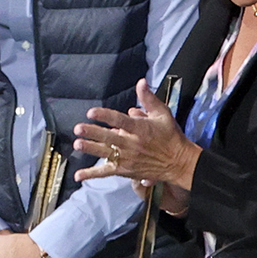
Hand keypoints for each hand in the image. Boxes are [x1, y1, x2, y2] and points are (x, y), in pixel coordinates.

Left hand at [72, 80, 200, 194]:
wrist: (178, 163)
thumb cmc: (171, 137)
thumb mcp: (163, 114)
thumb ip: (149, 99)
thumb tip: (141, 82)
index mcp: (141, 129)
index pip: (120, 120)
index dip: (105, 116)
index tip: (92, 112)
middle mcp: (133, 144)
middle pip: (110, 137)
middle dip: (93, 132)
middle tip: (79, 128)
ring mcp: (128, 159)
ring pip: (106, 153)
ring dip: (91, 148)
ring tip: (78, 144)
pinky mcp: (125, 170)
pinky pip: (106, 172)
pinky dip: (92, 174)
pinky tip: (79, 175)